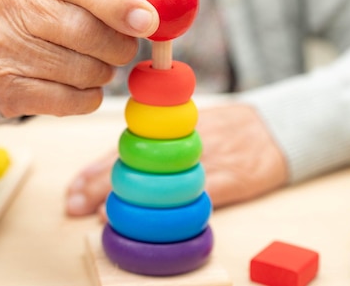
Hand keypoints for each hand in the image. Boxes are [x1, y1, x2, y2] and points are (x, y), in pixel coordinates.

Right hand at [0, 0, 158, 117]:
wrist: (7, 40)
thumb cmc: (58, 5)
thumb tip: (157, 6)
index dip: (118, 3)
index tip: (149, 22)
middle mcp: (8, 2)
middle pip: (84, 32)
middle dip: (119, 45)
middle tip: (125, 46)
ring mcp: (1, 47)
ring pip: (83, 71)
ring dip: (104, 71)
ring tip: (94, 60)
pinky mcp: (5, 88)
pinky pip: (71, 101)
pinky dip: (89, 95)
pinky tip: (79, 81)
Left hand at [65, 103, 288, 217]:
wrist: (276, 126)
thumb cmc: (229, 127)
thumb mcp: (189, 126)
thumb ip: (158, 144)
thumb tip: (119, 168)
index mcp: (170, 128)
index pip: (125, 149)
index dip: (95, 168)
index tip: (74, 187)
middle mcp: (182, 142)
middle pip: (135, 164)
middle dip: (99, 185)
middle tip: (74, 204)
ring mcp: (205, 159)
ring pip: (159, 180)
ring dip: (129, 201)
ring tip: (102, 215)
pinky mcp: (229, 179)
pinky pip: (194, 197)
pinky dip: (172, 211)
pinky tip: (153, 223)